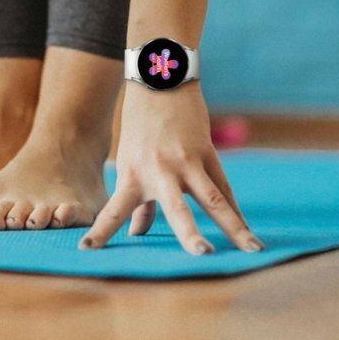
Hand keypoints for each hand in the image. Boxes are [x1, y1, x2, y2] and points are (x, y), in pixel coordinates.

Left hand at [79, 83, 262, 254]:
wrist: (159, 84)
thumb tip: (137, 234)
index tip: (85, 249)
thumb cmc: (139, 128)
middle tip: (201, 255)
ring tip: (252, 251)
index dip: (100, 230)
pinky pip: (224, 187)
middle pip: (177, 208)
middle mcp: (160, 171)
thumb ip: (137, 202)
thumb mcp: (129, 162)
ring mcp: (187, 162)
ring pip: (214, 199)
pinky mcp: (207, 153)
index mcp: (132, 176)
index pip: (113, 210)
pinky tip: (247, 233)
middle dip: (189, 233)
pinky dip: (235, 211)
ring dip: (235, 227)